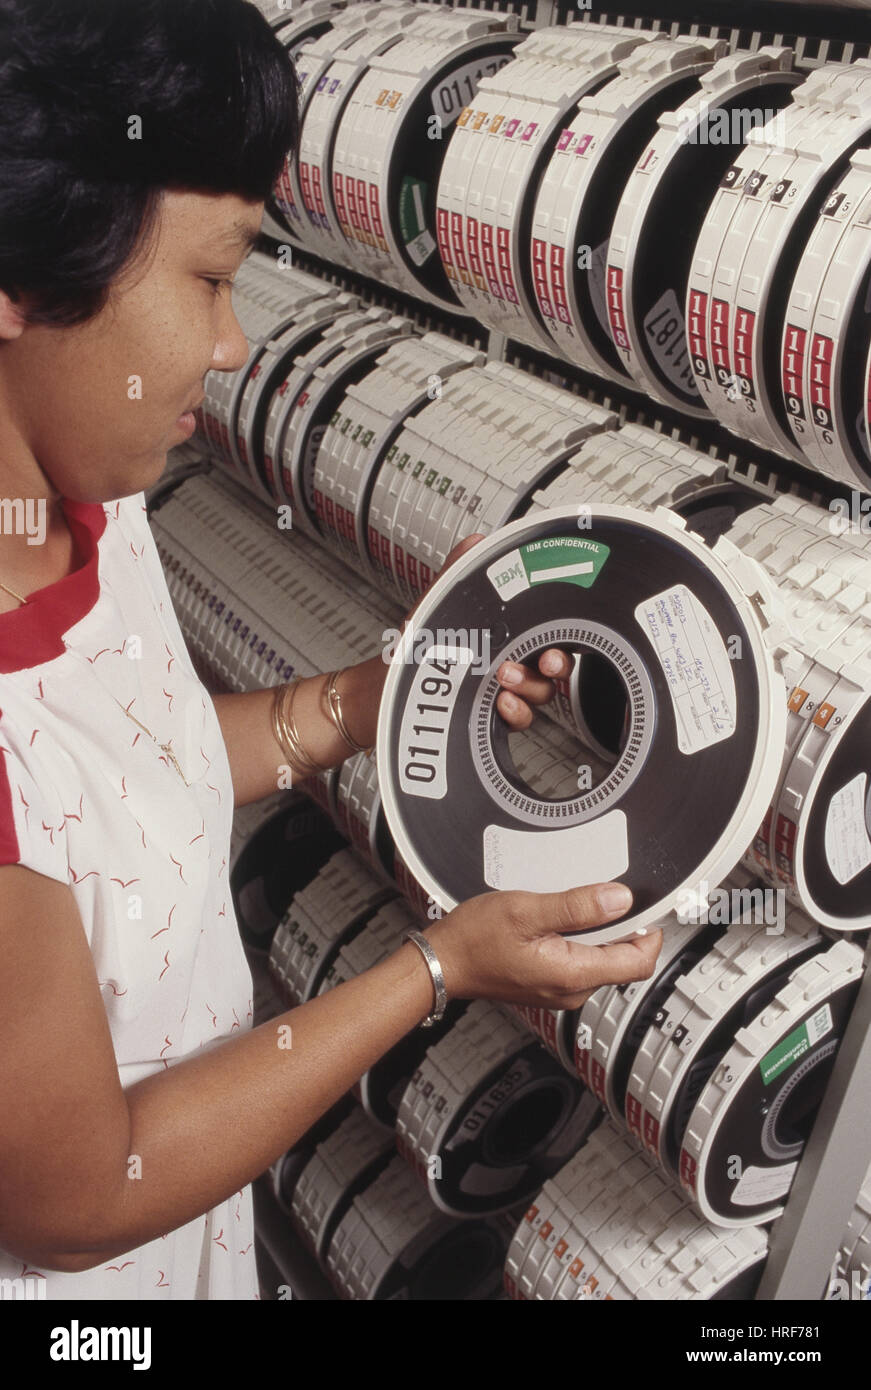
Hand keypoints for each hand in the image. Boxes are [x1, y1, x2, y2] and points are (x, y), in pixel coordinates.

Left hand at [413, 534, 572, 732]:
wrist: (388, 687)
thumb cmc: (418, 646)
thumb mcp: (437, 605)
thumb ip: (458, 573)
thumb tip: (476, 542)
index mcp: (507, 634)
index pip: (548, 632)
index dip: (562, 631)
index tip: (558, 630)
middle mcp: (513, 663)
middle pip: (553, 667)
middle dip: (557, 663)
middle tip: (546, 660)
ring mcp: (506, 693)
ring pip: (540, 693)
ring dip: (530, 684)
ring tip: (504, 675)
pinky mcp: (495, 719)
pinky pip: (520, 719)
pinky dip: (516, 711)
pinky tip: (501, 701)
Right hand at [423, 882, 662, 1010]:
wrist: (443, 962)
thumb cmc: (474, 939)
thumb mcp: (526, 910)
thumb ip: (576, 907)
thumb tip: (620, 899)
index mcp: (572, 974)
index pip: (638, 963)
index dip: (651, 932)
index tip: (649, 906)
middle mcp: (572, 990)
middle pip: (623, 960)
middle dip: (625, 927)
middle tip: (608, 894)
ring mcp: (562, 990)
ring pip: (603, 959)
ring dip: (601, 931)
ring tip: (579, 904)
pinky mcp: (551, 984)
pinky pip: (582, 961)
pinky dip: (583, 939)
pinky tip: (562, 919)